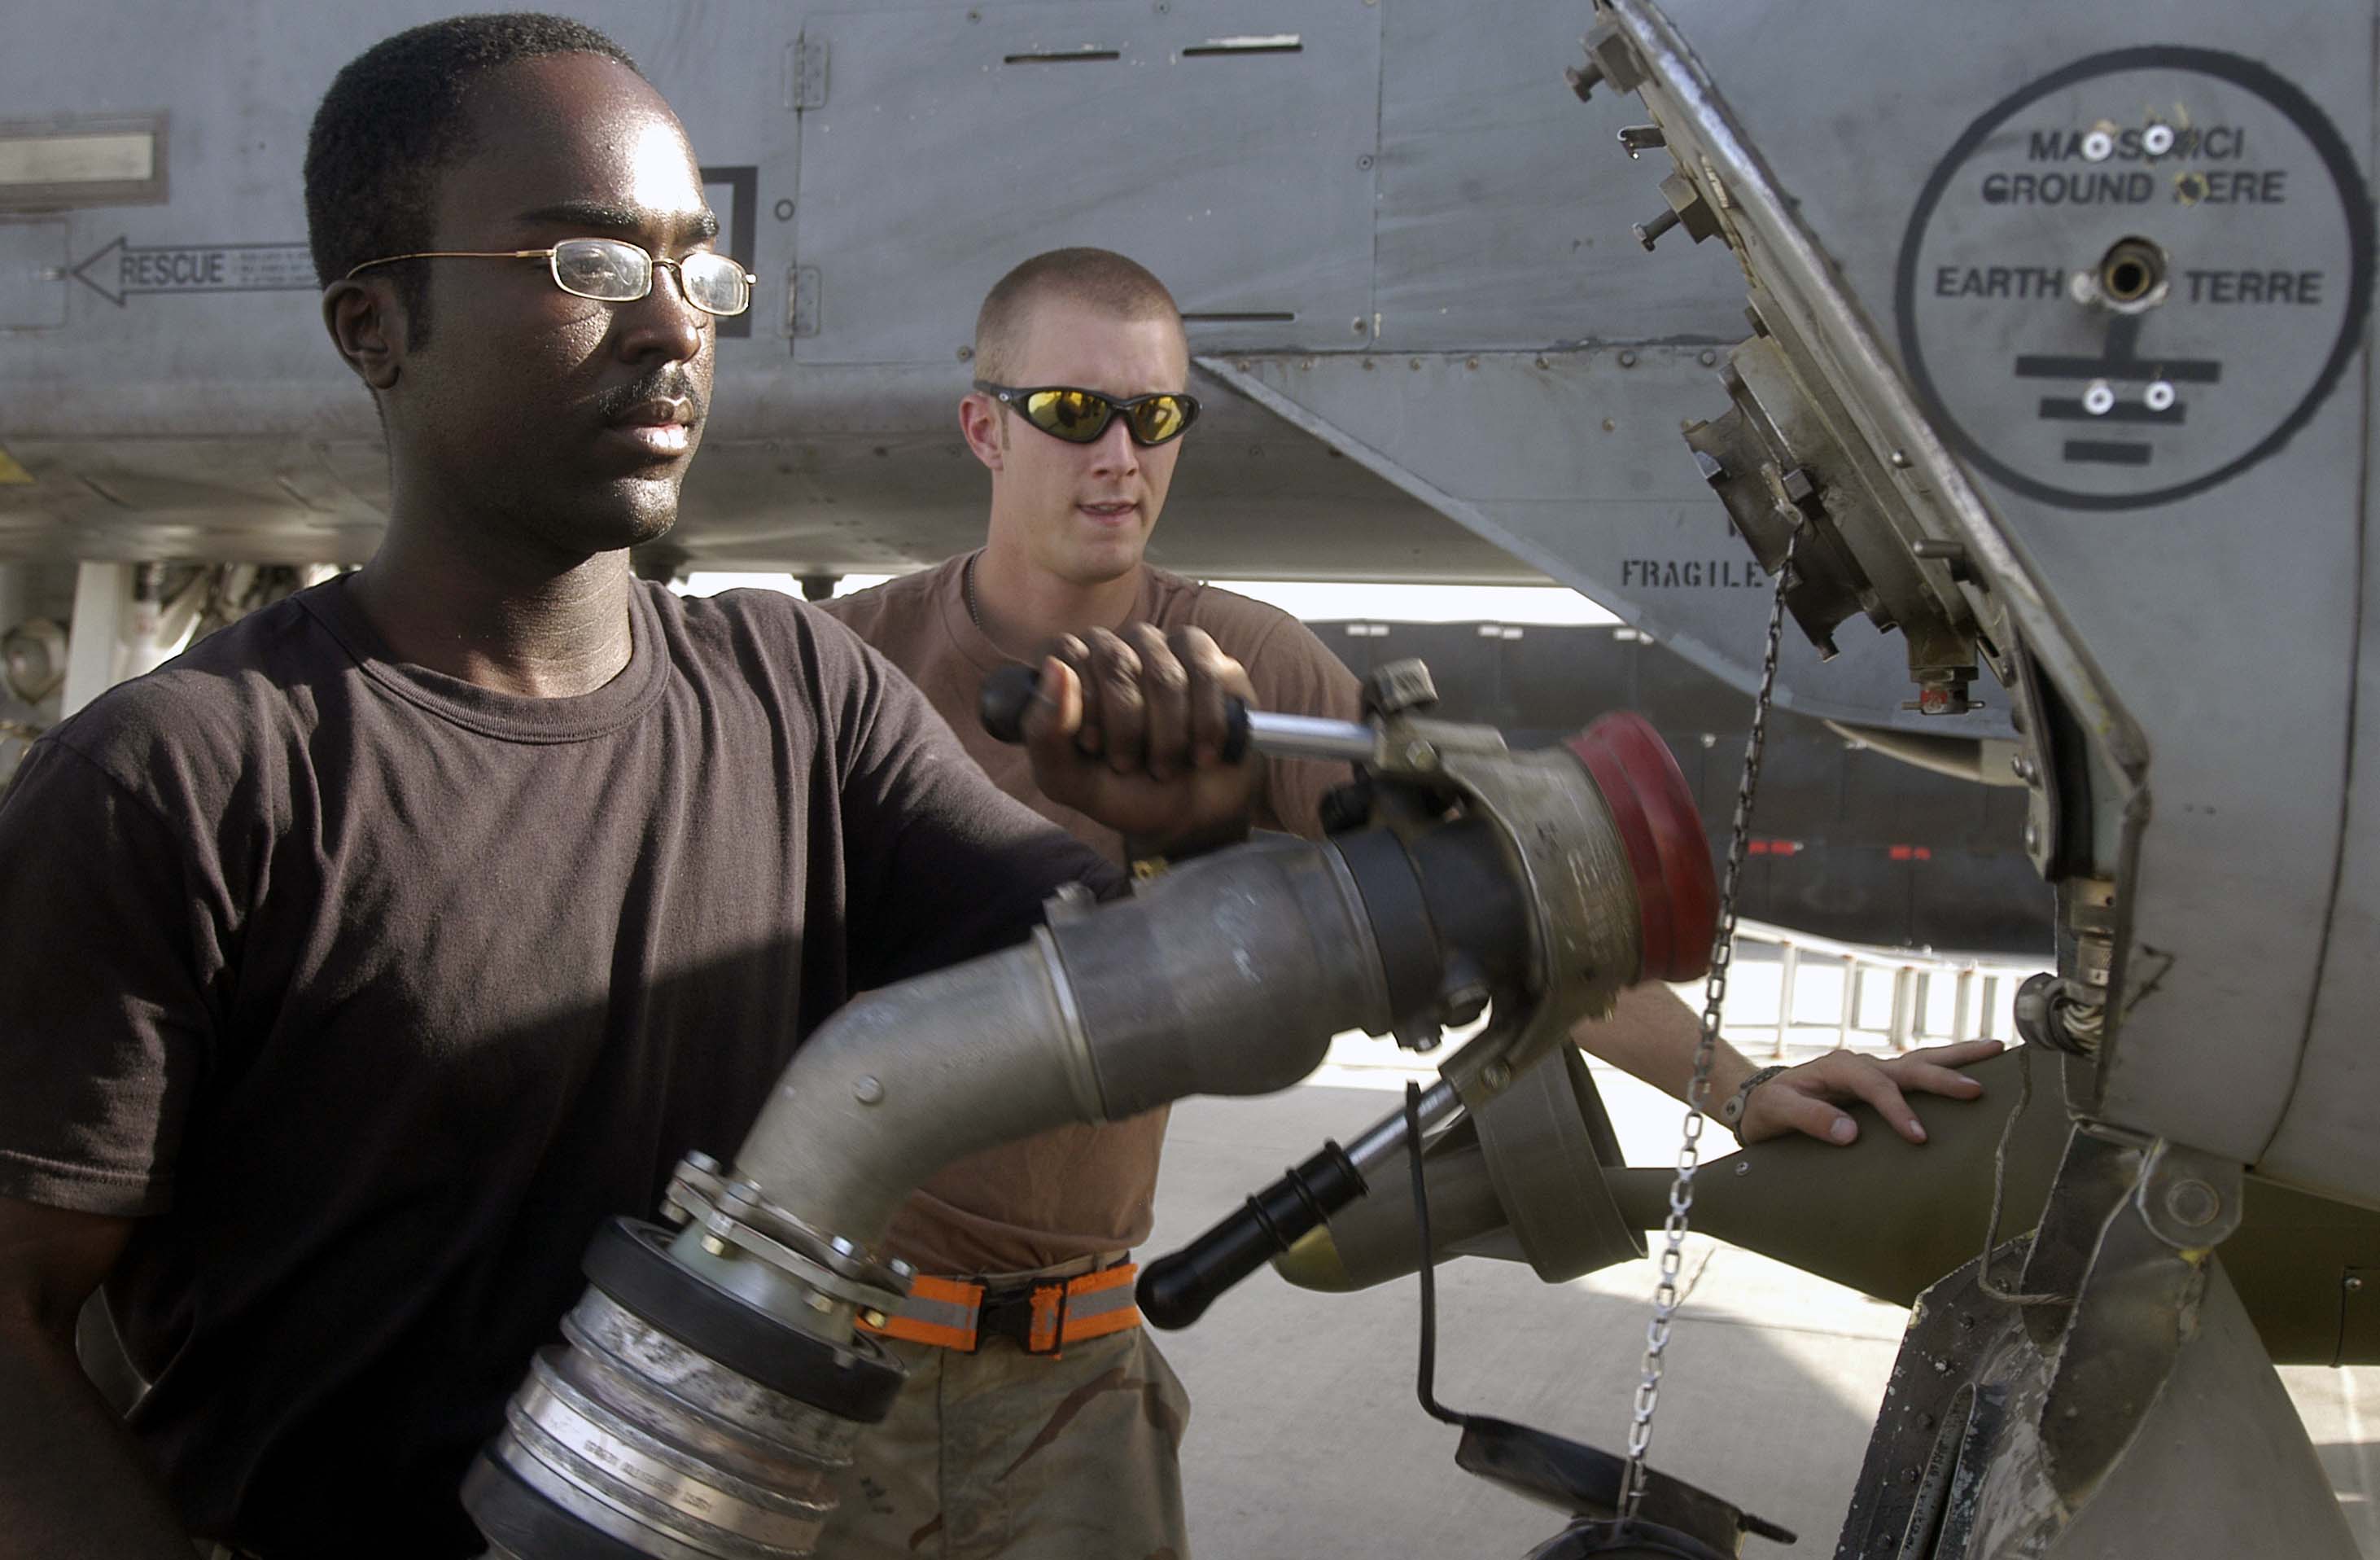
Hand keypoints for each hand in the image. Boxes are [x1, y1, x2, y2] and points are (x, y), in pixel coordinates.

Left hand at [1023, 624, 1260, 854]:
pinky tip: (1203, 753)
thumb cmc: (1125, 793)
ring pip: (1163, 674)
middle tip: (1128, 764)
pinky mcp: (1203, 656)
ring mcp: (1159, 648)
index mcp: (1070, 672)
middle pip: (1114, 661)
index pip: (1065, 652)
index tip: (1092, 746)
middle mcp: (1112, 649)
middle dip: (1126, 727)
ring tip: (1165, 767)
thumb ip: (1043, 732)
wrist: (1190, 816)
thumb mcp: (1069, 781)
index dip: (1082, 705)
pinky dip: (1205, 723)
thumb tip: (1056, 668)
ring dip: (1167, 736)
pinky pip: (1203, 672)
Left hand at [1737, 1039, 2004, 1145]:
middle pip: (1910, 1065)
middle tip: (1977, 1090)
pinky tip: (1975, 1067)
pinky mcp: (1881, 1084)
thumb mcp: (1778, 1113)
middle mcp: (1862, 1064)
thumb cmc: (1769, 1109)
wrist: (1761, 1102)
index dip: (1898, 1109)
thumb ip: (1810, 1120)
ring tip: (1998, 1048)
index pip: (1876, 1086)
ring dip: (1958, 1057)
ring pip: (1922, 1060)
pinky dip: (1947, 1068)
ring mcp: (1875, 1071)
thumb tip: (1851, 1133)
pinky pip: (1918, 1073)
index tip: (1919, 1137)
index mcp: (1839, 1068)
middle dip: (1944, 1075)